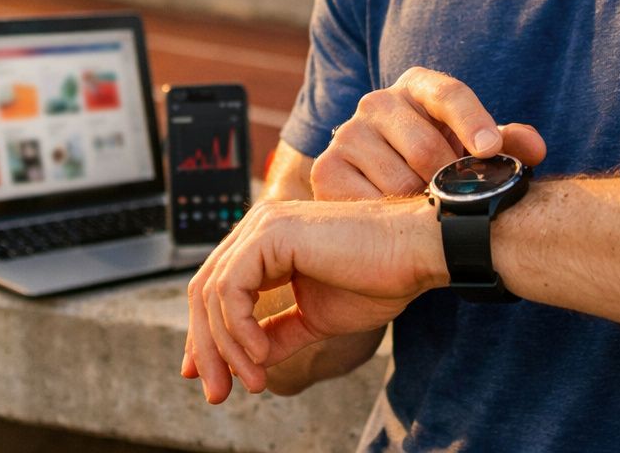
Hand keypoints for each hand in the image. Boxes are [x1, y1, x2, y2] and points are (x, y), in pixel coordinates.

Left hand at [181, 196, 444, 403]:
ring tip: (252, 379)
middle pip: (204, 291)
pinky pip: (231, 288)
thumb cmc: (377, 279)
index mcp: (268, 243)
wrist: (415, 254)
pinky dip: (239, 327)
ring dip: (225, 347)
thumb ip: (278, 334)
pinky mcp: (272, 233)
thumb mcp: (315, 319)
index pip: (217, 290)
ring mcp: (263, 226)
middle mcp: (259, 228)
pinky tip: (262, 353)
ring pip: (212, 292)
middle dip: (205, 348)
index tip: (212, 379)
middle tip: (217, 392)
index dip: (206, 337)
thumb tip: (246, 363)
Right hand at [311, 66, 546, 200]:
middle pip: (426, 146)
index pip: (448, 93)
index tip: (491, 151)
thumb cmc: (439, 169)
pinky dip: (391, 219)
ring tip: (427, 212)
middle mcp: (376, 102)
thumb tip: (534, 148)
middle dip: (448, 183)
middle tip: (459, 203)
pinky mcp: (326, 170)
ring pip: (400, 182)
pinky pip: (370, 204)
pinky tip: (398, 222)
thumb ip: (508, 146)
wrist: (383, 206)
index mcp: (418, 86)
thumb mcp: (473, 154)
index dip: (473, 121)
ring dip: (420, 206)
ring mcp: (347, 135)